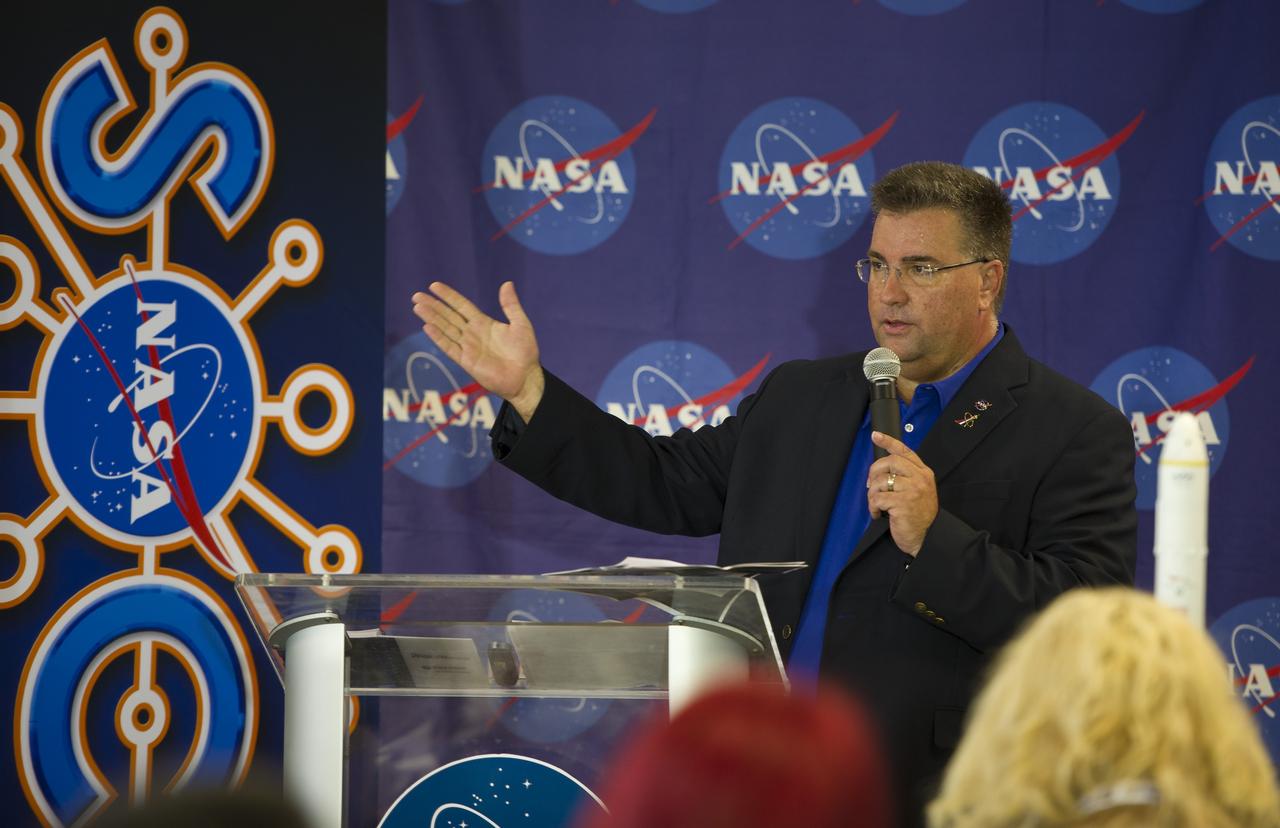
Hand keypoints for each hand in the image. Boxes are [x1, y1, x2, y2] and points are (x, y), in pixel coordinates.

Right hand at [410, 281, 544, 421]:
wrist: (525, 378)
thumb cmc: (525, 352)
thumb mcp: (520, 324)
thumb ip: (511, 305)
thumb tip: (507, 283)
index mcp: (483, 323)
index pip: (462, 306)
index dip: (449, 296)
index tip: (434, 286)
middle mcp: (472, 333)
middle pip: (448, 316)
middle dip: (433, 305)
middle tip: (417, 295)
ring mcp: (468, 347)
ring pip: (445, 329)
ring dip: (431, 318)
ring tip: (418, 306)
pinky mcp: (466, 361)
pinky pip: (449, 347)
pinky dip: (438, 337)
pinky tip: (427, 327)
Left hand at [866, 431, 937, 556]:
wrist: (926, 537)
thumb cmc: (917, 514)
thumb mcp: (917, 490)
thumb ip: (906, 476)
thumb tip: (880, 469)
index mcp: (923, 473)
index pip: (905, 451)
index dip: (889, 442)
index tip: (875, 435)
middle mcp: (920, 479)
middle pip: (890, 462)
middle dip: (874, 471)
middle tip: (871, 485)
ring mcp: (912, 491)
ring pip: (881, 481)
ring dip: (872, 494)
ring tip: (877, 504)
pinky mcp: (903, 504)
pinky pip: (878, 499)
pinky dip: (873, 507)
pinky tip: (878, 514)